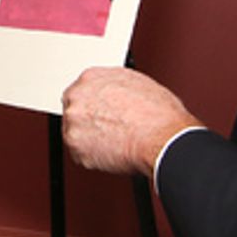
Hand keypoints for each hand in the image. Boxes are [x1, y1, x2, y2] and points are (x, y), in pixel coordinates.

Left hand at [61, 67, 201, 178]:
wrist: (163, 140)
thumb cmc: (158, 115)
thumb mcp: (138, 82)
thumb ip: (115, 84)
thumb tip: (115, 92)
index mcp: (91, 78)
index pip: (81, 90)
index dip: (93, 105)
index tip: (100, 113)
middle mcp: (77, 97)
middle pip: (75, 111)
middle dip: (88, 121)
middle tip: (108, 131)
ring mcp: (73, 122)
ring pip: (76, 134)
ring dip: (90, 140)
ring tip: (115, 143)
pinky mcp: (76, 148)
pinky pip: (81, 156)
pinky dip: (94, 158)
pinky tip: (113, 153)